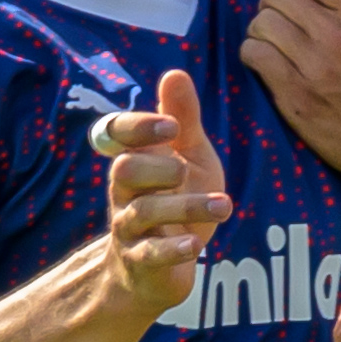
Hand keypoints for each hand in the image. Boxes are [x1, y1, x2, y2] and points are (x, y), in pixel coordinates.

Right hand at [92, 69, 229, 320]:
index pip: (115, 133)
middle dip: (156, 166)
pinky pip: (151, 254)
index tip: (172, 126)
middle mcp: (125, 192)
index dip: (138, 127)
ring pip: (144, 212)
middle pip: (124, 170)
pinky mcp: (141, 262)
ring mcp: (129, 228)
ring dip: (185, 207)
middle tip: (185, 168)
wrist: (158, 269)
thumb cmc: (174, 201)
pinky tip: (195, 244)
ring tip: (225, 205)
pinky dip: (172, 248)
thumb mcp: (188, 157)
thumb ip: (183, 120)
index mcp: (135, 159)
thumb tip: (175, 73)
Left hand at [241, 0, 340, 221]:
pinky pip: (253, 55)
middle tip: (285, 23)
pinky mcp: (295, 97)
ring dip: (264, 33)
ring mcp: (314, 68)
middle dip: (276, 5)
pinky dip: (255, 56)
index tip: (305, 1)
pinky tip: (270, 66)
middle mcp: (338, 36)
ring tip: (278, 46)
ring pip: (260, 23)